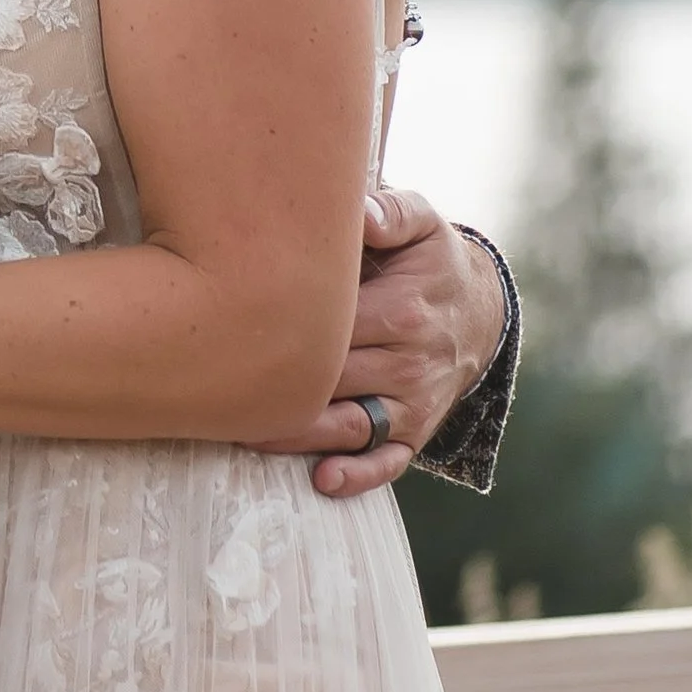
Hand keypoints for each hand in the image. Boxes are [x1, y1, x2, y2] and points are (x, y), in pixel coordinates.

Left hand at [253, 186, 506, 499]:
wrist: (480, 311)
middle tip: (211, 385)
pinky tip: (322, 480)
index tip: (228, 327)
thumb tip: (359, 213)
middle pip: (330, 381)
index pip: (329, 326)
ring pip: (349, 427)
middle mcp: (407, 362)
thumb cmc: (430, 261)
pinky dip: (358, 476)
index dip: (278, 328)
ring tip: (241, 433)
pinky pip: (389, 463)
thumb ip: (390, 211)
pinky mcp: (416, 433)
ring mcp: (412, 403)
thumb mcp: (421, 223)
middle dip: (274, 386)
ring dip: (297, 437)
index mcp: (400, 310)